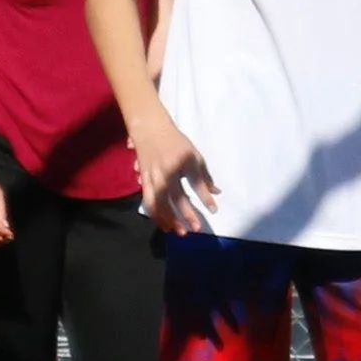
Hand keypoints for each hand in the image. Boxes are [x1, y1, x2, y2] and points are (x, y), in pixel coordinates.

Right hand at [131, 106, 215, 233]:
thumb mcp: (194, 154)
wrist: (150, 129)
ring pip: (160, 203)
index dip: (205, 197)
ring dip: (169, 219)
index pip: (197, 182)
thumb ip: (204, 175)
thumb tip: (216, 192)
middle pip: (177, 196)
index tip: (213, 210)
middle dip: (187, 214)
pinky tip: (165, 225)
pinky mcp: (143, 180)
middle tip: (197, 228)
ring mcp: (154, 176)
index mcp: (184, 160)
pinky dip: (156, 215)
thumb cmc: (176, 142)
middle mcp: (168, 169)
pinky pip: (149, 201)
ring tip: (180, 232)